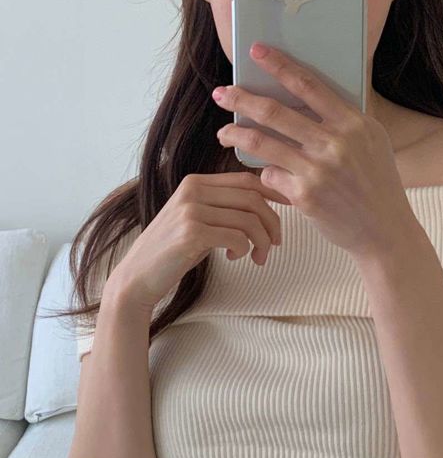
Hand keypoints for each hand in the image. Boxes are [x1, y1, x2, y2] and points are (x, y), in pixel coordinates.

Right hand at [107, 171, 289, 312]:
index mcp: (196, 182)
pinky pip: (237, 236)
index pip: (246, 179)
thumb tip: (264, 204)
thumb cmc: (173, 251)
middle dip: (272, 222)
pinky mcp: (191, 233)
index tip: (290, 206)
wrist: (137, 277)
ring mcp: (191, 210)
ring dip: (262, 241)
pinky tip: (236, 257)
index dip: (274, 192)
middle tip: (274, 244)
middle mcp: (193, 190)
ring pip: (249, 219)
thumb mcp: (198, 219)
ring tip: (257, 257)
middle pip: (253, 197)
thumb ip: (223, 206)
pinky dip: (245, 249)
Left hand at [212, 42, 411, 261]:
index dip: (279, 65)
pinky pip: (270, 175)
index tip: (256, 51)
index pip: (308, 85)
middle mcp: (335, 144)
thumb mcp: (371, 140)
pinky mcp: (305, 196)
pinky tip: (267, 174)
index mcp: (353, 123)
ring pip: (263, 143)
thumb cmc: (377, 182)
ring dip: (236, 134)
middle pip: (275, 112)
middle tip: (221, 92)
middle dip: (242, 99)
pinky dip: (265, 172)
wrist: (385, 231)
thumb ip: (343, 118)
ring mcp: (318, 171)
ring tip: (223, 132)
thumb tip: (306, 92)